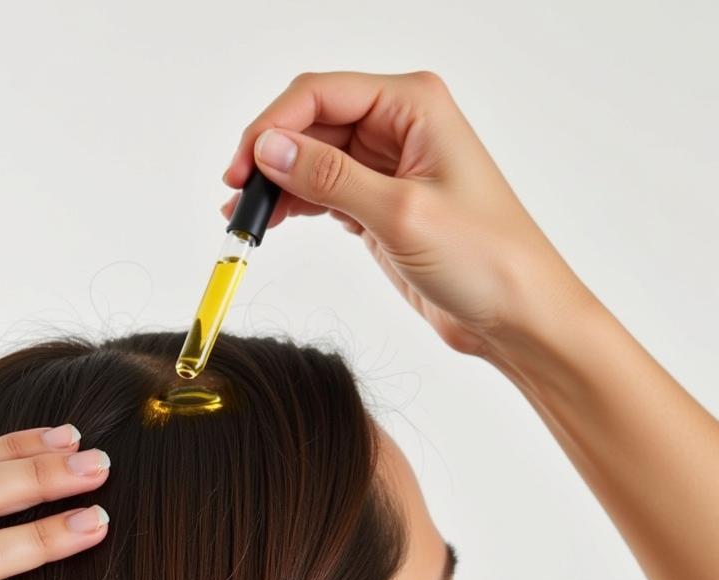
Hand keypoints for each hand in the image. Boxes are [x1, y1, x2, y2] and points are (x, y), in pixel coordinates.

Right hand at [220, 70, 598, 356]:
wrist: (515, 314)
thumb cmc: (486, 257)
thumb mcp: (400, 212)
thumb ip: (330, 177)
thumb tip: (270, 150)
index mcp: (413, 105)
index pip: (320, 94)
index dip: (272, 127)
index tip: (242, 168)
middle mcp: (400, 126)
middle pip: (311, 123)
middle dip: (269, 157)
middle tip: (237, 199)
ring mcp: (388, 167)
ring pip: (313, 159)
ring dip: (277, 185)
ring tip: (245, 218)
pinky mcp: (380, 205)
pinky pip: (324, 192)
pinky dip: (297, 205)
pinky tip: (275, 223)